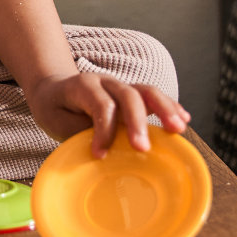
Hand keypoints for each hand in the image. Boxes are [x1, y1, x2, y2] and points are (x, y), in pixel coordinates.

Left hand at [26, 72, 190, 158]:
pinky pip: (154, 97)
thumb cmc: (56, 109)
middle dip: (137, 122)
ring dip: (164, 110)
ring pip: (147, 91)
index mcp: (83, 86)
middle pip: (128, 95)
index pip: (100, 104)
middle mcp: (106, 82)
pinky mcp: (133, 95)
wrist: (53, 90)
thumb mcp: (57, 122)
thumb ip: (81, 133)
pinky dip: (170, 106)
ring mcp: (121, 86)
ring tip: (178, 129)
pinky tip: (183, 120)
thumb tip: (105, 154)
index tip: (100, 155)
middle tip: (143, 148)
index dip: (103, 130)